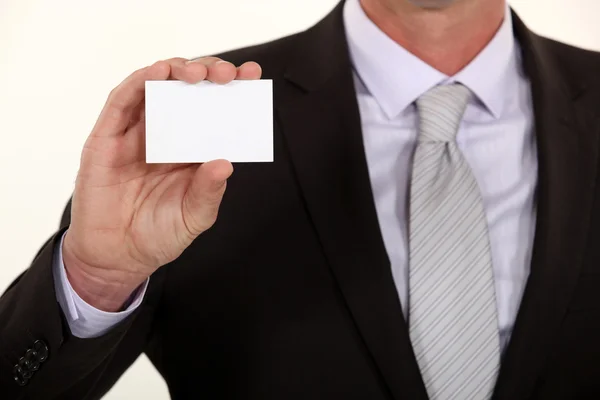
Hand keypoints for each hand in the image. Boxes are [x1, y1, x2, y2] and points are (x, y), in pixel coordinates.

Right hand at [62, 57, 261, 311]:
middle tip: (225, 75)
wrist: (116, 257)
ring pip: (155, 86)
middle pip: (187, 90)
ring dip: (176, 70)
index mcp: (191, 150)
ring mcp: (136, 133)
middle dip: (208, 72)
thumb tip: (225, 163)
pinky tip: (157, 74)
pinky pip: (121, 101)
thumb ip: (209, 191)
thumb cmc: (158, 234)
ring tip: (196, 72)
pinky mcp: (107, 136)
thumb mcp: (194, 216)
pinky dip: (139, 82)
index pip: (214, 110)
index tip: (252, 75)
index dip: (232, 89)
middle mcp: (166, 135)